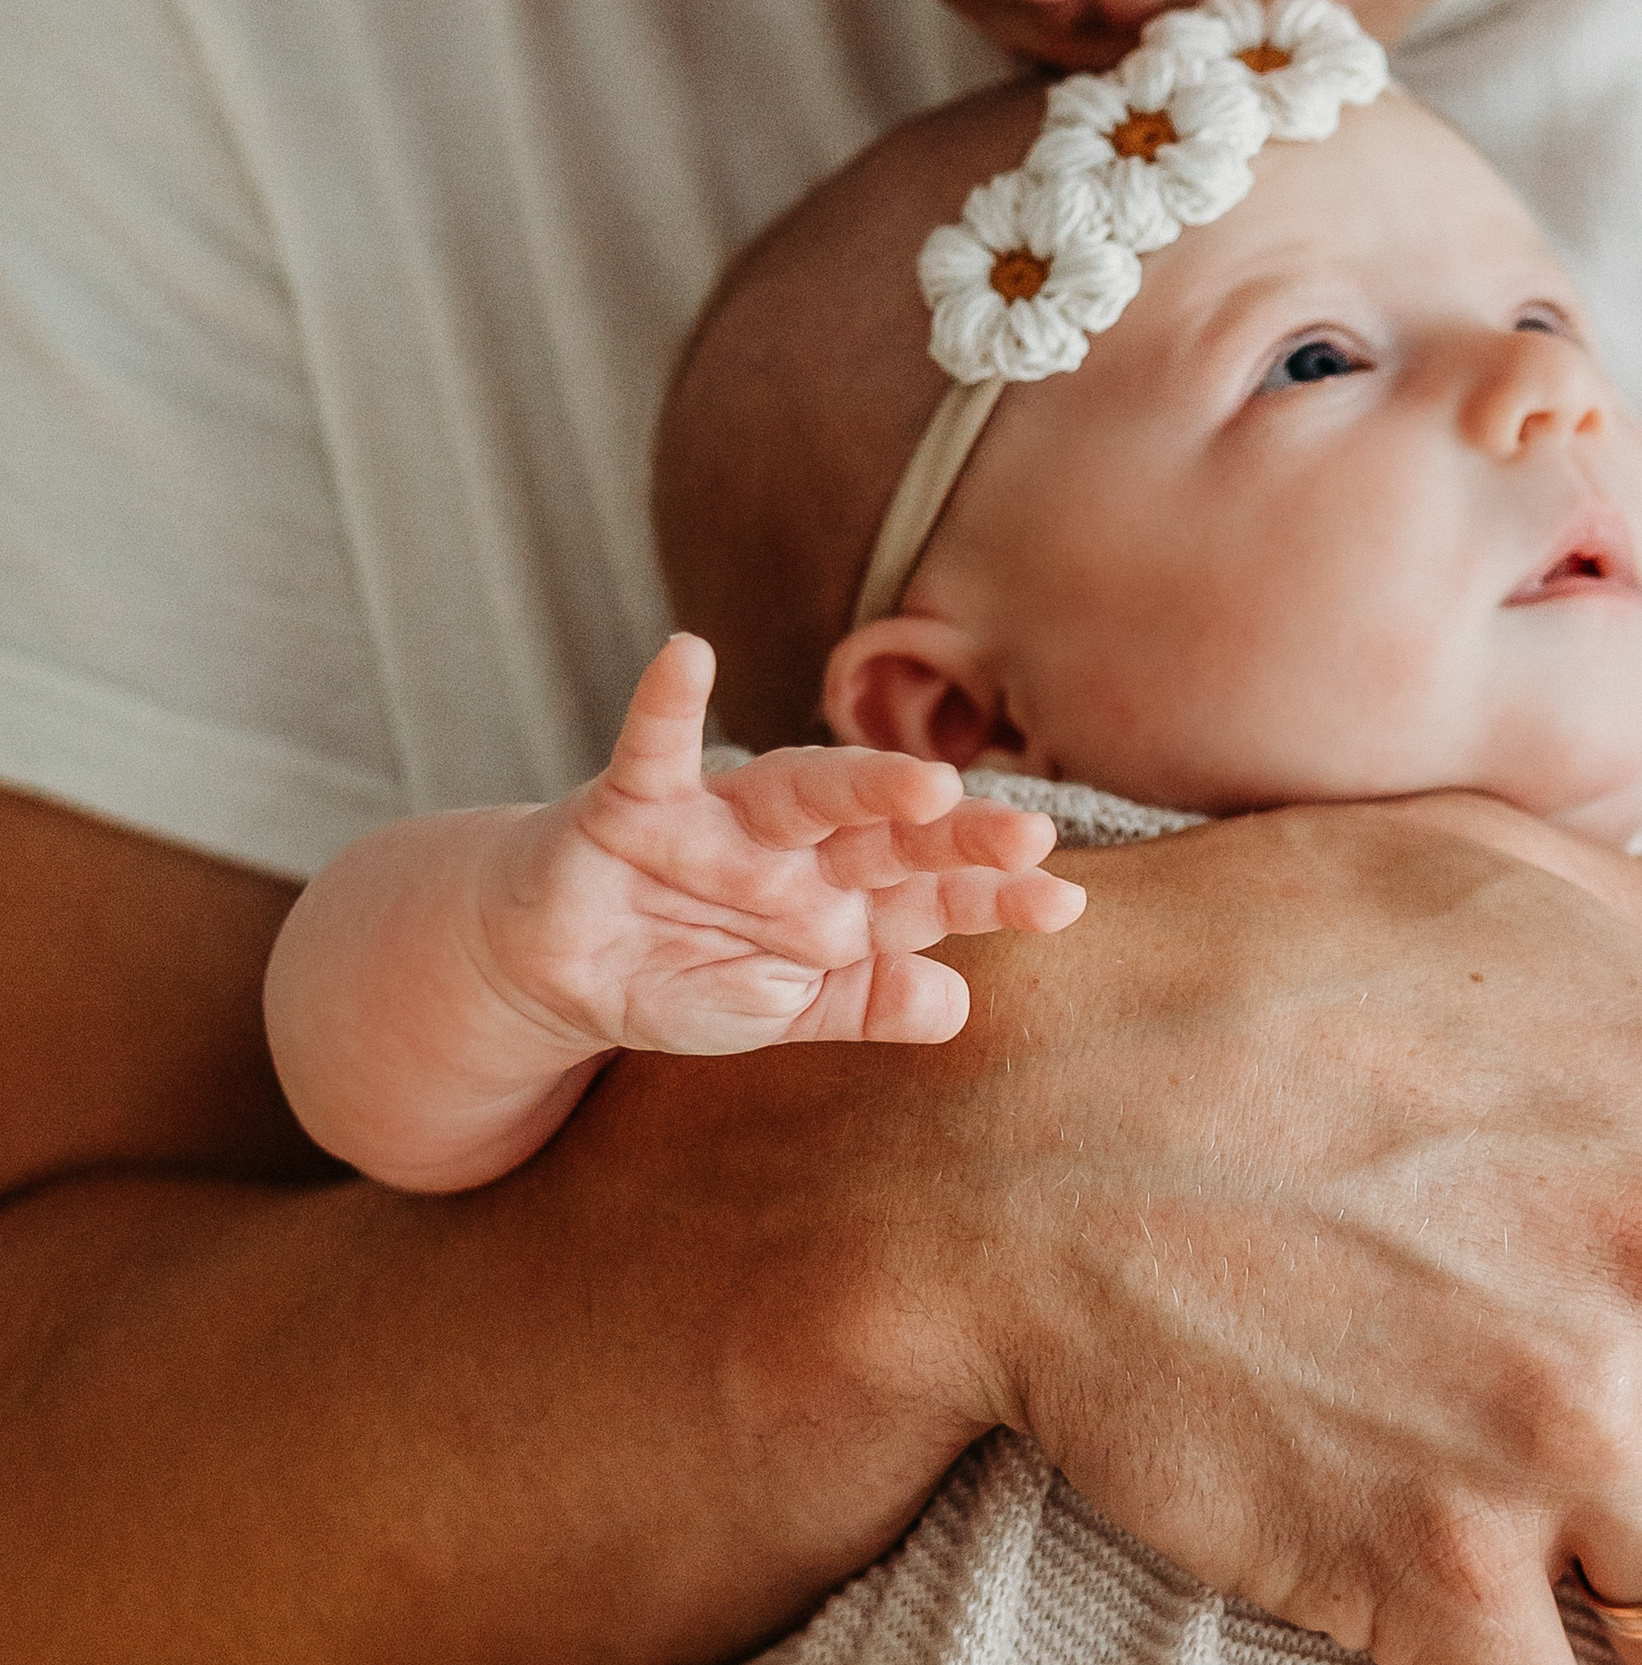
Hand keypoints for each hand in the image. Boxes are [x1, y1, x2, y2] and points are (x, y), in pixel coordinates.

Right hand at [486, 633, 1085, 1054]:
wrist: (554, 971)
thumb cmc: (681, 971)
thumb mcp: (785, 1007)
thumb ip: (868, 1006)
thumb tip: (961, 1005)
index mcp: (840, 898)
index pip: (931, 894)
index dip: (994, 896)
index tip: (1063, 901)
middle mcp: (796, 850)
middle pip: (887, 836)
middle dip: (954, 836)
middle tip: (1027, 832)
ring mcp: (719, 822)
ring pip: (802, 792)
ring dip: (860, 782)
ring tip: (925, 783)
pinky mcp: (632, 807)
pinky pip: (650, 750)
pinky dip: (664, 703)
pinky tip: (685, 656)